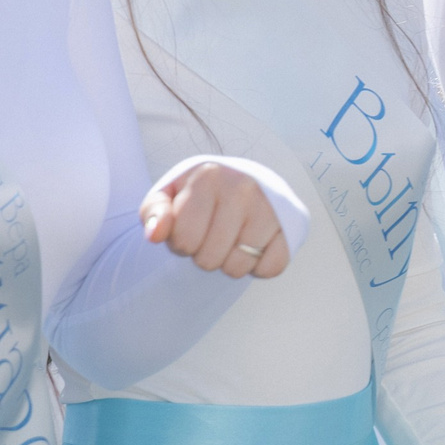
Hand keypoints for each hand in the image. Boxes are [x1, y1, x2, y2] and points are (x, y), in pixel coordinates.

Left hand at [141, 161, 288, 277]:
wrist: (245, 179)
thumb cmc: (200, 194)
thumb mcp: (169, 195)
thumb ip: (153, 213)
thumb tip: (155, 235)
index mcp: (208, 176)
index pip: (184, 241)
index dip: (181, 244)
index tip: (190, 228)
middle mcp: (243, 187)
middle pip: (210, 259)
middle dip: (204, 255)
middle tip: (211, 236)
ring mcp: (270, 206)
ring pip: (238, 267)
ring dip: (229, 263)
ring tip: (230, 241)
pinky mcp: (291, 223)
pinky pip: (271, 267)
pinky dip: (259, 267)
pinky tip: (253, 248)